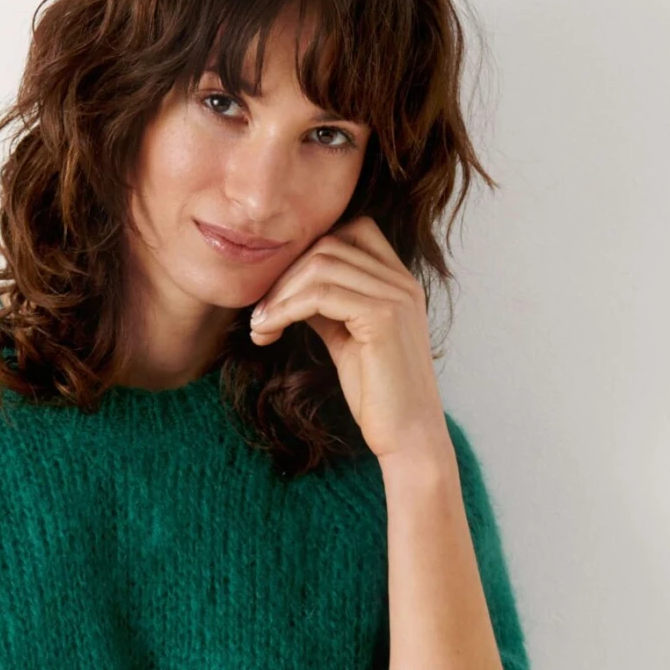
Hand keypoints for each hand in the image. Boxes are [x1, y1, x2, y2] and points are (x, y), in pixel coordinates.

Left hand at [248, 215, 449, 465]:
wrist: (408, 437)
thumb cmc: (378, 396)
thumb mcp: (346, 340)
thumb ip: (327, 308)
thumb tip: (289, 290)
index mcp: (398, 282)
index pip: (352, 231)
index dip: (308, 253)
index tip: (280, 292)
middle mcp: (402, 281)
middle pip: (329, 243)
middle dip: (286, 274)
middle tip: (261, 312)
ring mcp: (396, 296)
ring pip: (320, 265)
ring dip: (279, 293)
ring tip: (260, 325)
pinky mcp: (384, 318)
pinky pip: (321, 294)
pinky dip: (286, 309)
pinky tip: (269, 331)